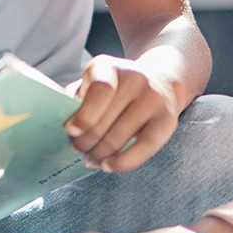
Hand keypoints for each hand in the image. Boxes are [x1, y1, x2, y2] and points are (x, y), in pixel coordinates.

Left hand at [64, 56, 180, 173]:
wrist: (159, 80)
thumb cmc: (114, 88)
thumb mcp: (91, 83)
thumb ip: (76, 98)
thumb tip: (65, 127)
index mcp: (107, 67)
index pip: (99, 91)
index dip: (84, 115)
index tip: (70, 131)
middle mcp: (134, 79)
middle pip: (104, 122)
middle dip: (84, 142)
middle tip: (76, 149)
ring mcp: (153, 99)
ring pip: (118, 138)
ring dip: (98, 155)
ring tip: (89, 158)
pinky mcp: (167, 121)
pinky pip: (143, 149)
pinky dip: (122, 163)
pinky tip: (107, 165)